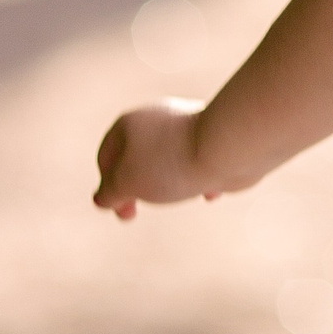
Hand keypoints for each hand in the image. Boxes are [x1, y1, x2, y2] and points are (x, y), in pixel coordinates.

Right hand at [93, 98, 229, 220]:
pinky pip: (199, 166)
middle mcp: (158, 119)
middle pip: (137, 160)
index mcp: (130, 123)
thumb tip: (103, 199)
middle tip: (133, 214)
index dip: (108, 186)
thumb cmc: (171, 163)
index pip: (106, 156)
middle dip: (137, 188)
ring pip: (169, 165)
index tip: (122, 207)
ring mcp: (187, 129)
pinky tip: (211, 191)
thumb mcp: (125, 183)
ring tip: (183, 191)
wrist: (228, 146)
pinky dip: (201, 183)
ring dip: (171, 185)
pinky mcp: (214, 140)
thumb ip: (109, 193)